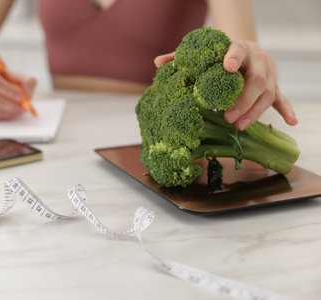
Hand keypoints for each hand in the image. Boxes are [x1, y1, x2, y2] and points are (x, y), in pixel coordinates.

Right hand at [0, 64, 36, 120]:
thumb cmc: (4, 81)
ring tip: (18, 110)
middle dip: (12, 105)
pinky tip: (10, 113)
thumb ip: (25, 81)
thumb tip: (26, 94)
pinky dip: (4, 117)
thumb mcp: (15, 75)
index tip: (21, 97)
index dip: (9, 91)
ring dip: (9, 112)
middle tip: (23, 108)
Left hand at [154, 42, 297, 129]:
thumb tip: (157, 64)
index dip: (233, 57)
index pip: (237, 50)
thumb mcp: (205, 53)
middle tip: (227, 115)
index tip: (226, 66)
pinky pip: (282, 99)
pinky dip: (287, 110)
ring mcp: (268, 75)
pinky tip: (290, 121)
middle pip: (255, 79)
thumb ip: (182, 57)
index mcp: (238, 49)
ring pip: (268, 93)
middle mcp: (257, 61)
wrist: (246, 49)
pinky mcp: (274, 87)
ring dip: (254, 111)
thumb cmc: (220, 54)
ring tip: (239, 126)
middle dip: (243, 99)